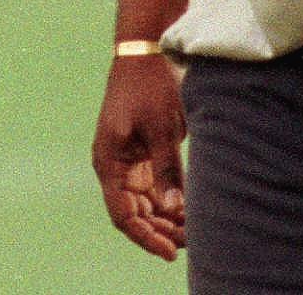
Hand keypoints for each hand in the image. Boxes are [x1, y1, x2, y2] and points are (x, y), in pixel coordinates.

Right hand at [91, 56, 186, 259]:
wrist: (146, 52)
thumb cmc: (148, 86)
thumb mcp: (160, 128)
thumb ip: (166, 170)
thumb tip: (174, 209)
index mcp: (109, 162)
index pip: (123, 215)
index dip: (145, 237)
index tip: (170, 252)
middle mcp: (114, 167)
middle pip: (134, 214)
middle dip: (160, 231)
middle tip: (191, 243)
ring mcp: (127, 162)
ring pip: (144, 205)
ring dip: (165, 220)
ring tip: (193, 231)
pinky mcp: (141, 155)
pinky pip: (152, 189)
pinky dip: (169, 202)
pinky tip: (189, 212)